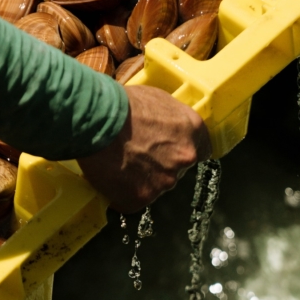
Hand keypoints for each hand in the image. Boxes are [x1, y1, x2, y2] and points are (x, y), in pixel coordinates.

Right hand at [77, 85, 211, 211]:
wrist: (96, 120)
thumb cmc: (122, 103)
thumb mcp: (157, 99)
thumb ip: (171, 119)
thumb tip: (167, 127)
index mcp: (193, 131)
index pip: (203, 150)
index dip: (185, 150)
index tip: (173, 150)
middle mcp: (184, 159)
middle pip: (178, 169)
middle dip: (161, 165)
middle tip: (138, 155)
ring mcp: (164, 181)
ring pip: (156, 186)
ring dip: (142, 180)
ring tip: (120, 164)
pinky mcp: (141, 198)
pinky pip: (134, 200)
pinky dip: (123, 193)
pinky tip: (111, 178)